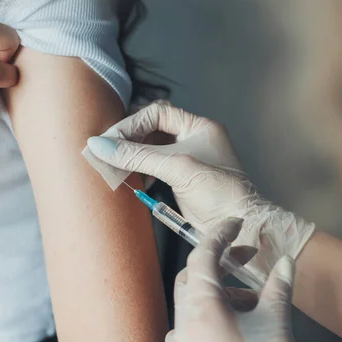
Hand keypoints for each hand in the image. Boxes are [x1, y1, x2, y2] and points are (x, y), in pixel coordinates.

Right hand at [87, 102, 314, 276]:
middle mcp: (195, 139)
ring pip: (152, 149)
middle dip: (129, 139)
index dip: (132, 125)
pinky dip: (141, 171)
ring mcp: (189, 159)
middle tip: (107, 152)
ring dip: (133, 156)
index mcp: (199, 127)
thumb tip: (100, 145)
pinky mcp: (184, 180)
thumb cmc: (220, 193)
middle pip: (152, 130)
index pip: (157, 114)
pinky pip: (156, 167)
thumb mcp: (176, 168)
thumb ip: (137, 156)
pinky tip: (131, 179)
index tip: (110, 140)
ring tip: (115, 166)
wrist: (240, 226)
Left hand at [166, 218, 296, 341]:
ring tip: (253, 300)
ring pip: (193, 303)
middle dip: (221, 263)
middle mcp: (183, 323)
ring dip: (220, 293)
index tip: (236, 223)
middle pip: (194, 276)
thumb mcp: (275, 325)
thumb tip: (285, 263)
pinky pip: (192, 327)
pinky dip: (211, 316)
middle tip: (247, 259)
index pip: (202, 254)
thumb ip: (278, 288)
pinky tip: (236, 326)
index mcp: (199, 307)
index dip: (220, 233)